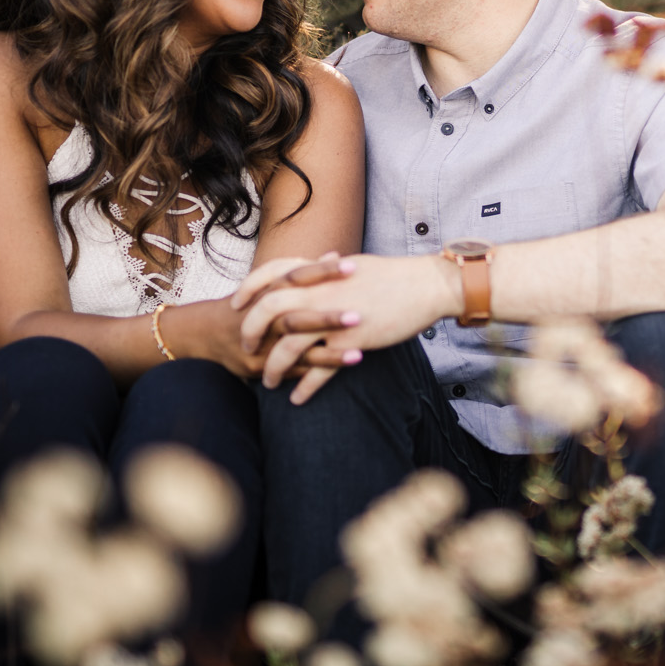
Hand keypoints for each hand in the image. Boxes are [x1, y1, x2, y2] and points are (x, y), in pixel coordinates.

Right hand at [171, 255, 365, 378]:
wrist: (205, 334)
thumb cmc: (248, 305)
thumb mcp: (270, 284)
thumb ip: (304, 272)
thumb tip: (336, 254)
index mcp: (267, 291)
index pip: (295, 276)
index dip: (322, 271)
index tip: (352, 266)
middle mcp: (263, 317)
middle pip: (295, 315)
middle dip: (326, 316)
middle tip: (359, 315)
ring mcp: (262, 344)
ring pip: (295, 348)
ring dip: (328, 353)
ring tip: (359, 355)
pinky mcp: (261, 367)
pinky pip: (291, 372)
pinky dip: (314, 374)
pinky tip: (335, 377)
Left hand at [234, 253, 461, 400]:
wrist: (426, 286)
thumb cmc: (394, 276)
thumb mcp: (355, 266)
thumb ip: (330, 271)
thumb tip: (320, 266)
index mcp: (319, 272)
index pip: (271, 274)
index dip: (250, 289)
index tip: (239, 304)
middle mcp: (320, 293)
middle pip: (269, 311)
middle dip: (251, 330)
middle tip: (246, 347)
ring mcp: (334, 318)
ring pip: (289, 346)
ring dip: (274, 367)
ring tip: (267, 383)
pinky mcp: (351, 342)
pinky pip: (320, 369)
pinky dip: (306, 386)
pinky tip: (297, 399)